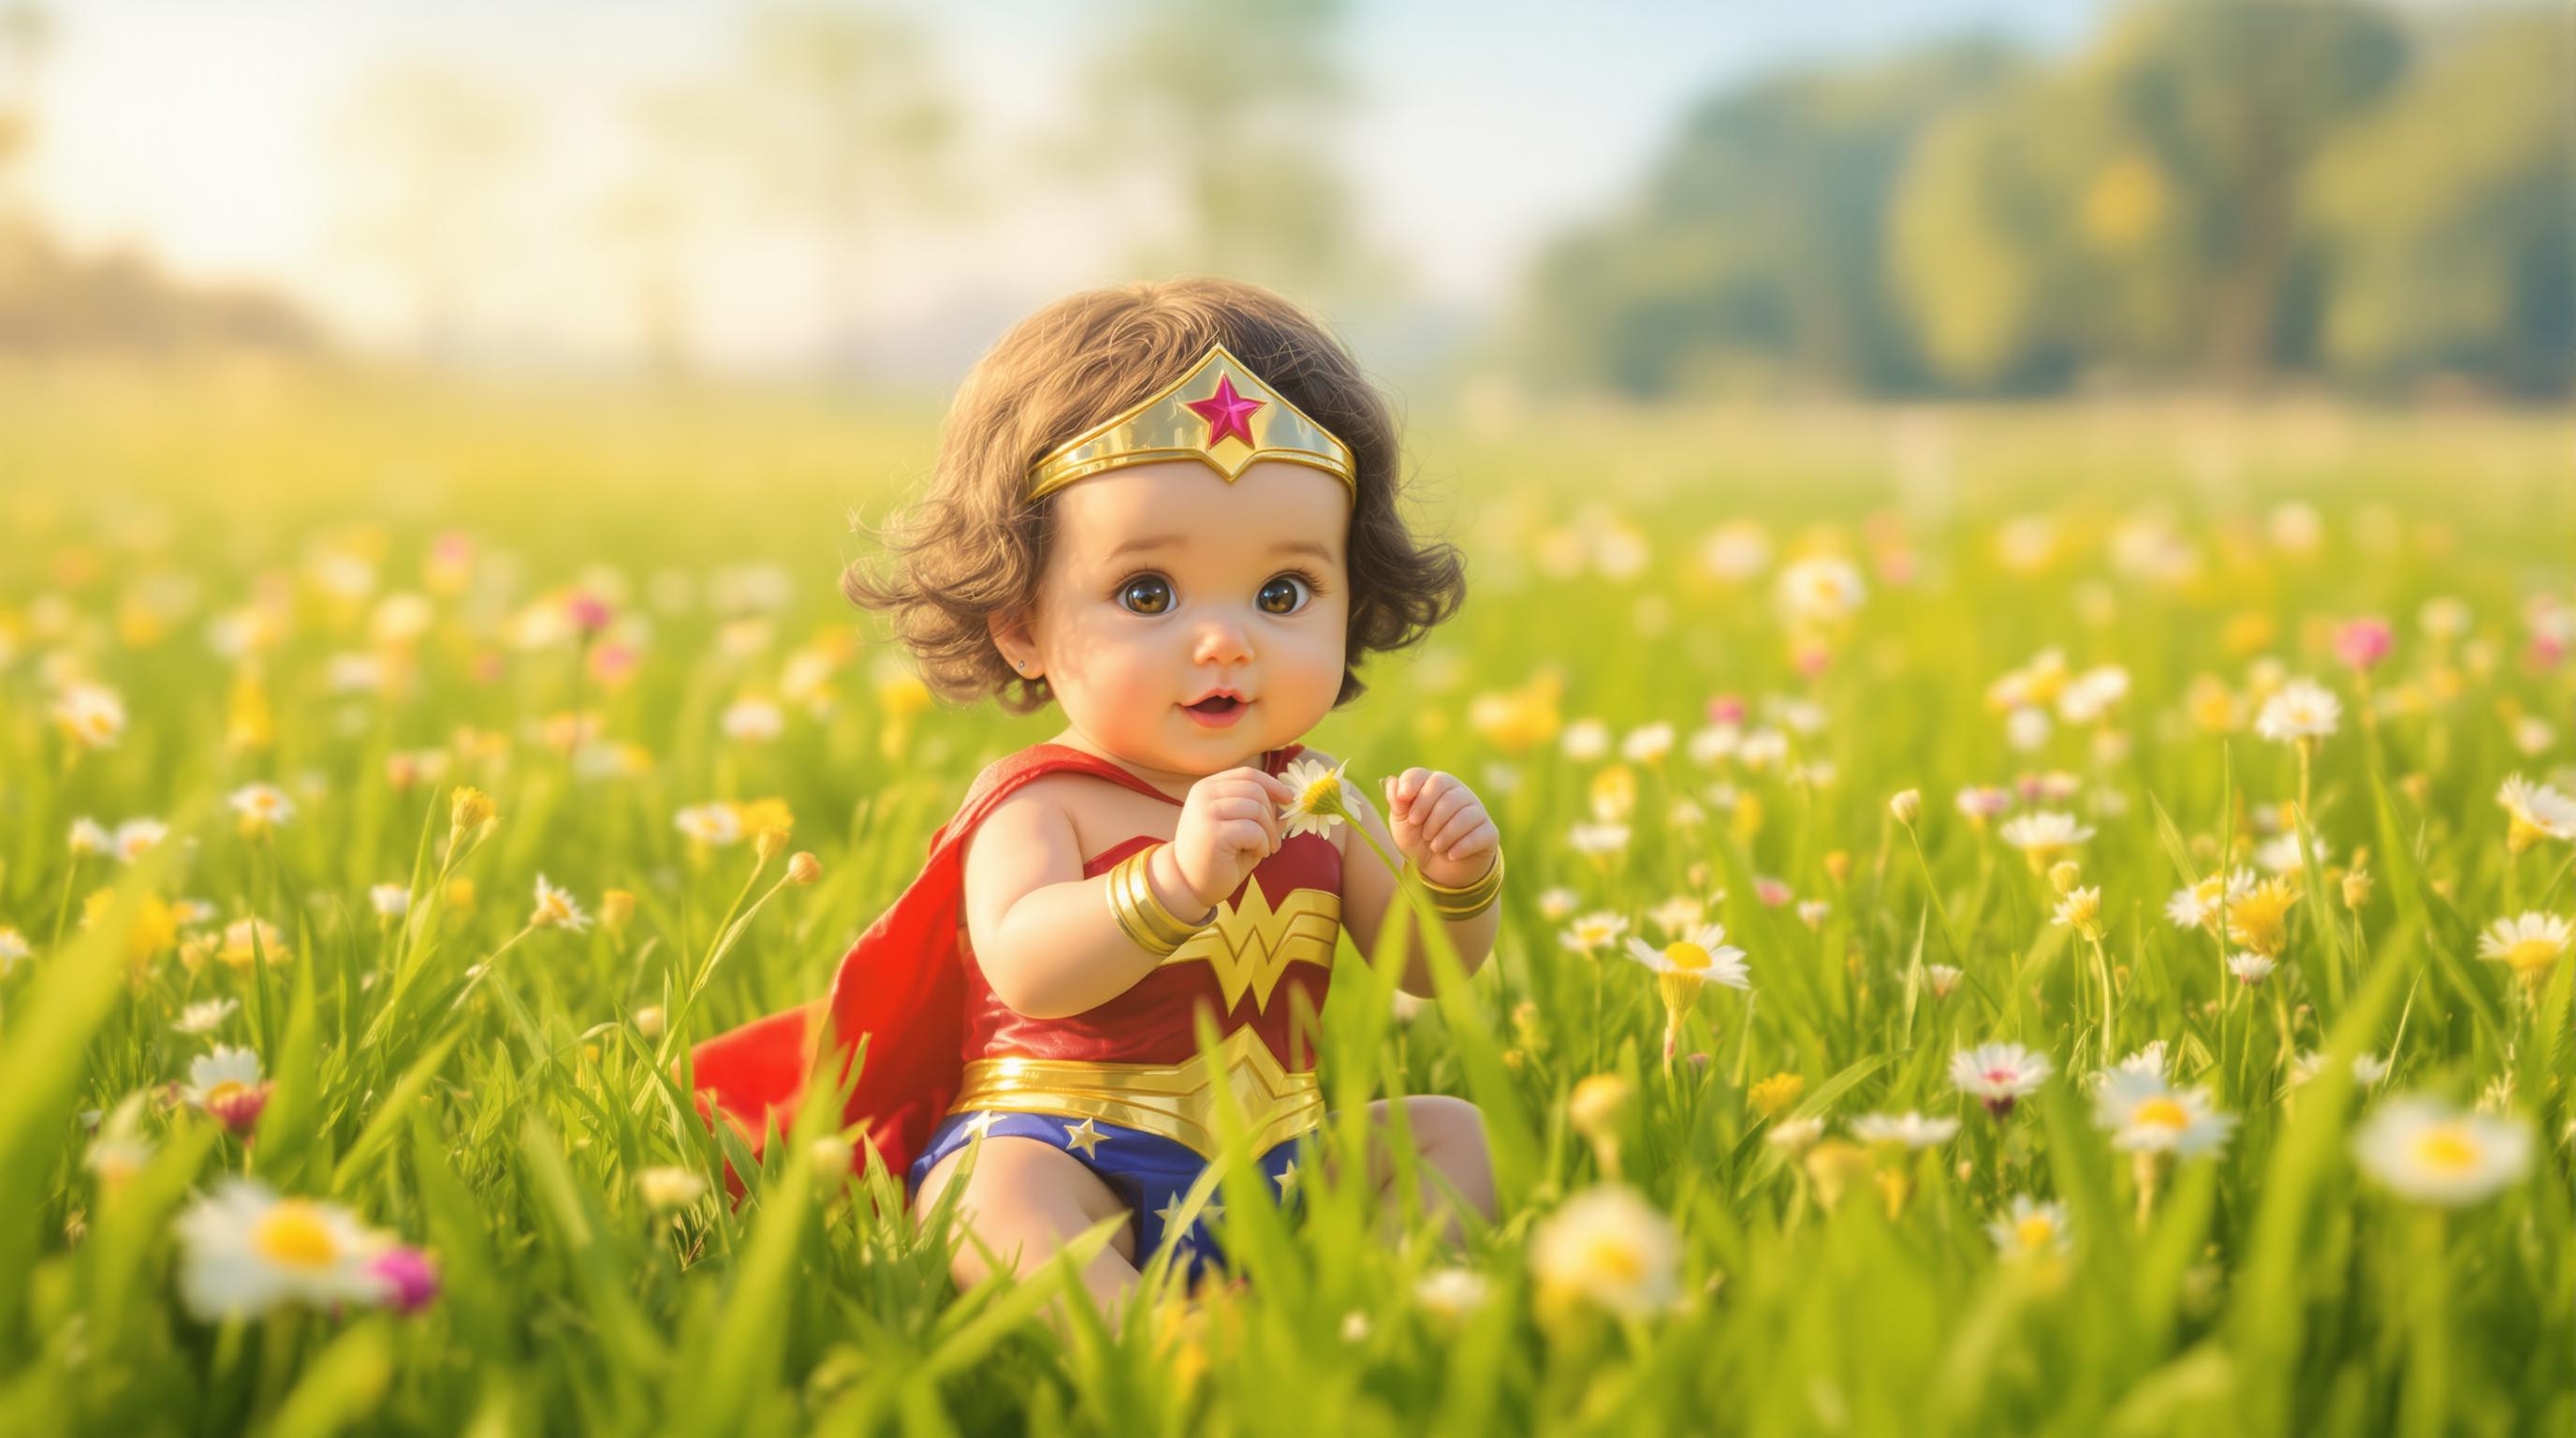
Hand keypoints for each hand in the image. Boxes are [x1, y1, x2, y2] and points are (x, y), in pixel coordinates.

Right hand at [1162, 766, 1297, 917]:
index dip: (1273, 785)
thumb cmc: (1217, 857)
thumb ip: (1262, 815)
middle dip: (1272, 815)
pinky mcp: (1213, 832)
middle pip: (1255, 790)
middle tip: (1275, 840)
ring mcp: (1205, 812)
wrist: (1187, 885)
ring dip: (1269, 832)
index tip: (1289, 799)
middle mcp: (1204, 794)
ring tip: (1266, 849)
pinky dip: (1262, 843)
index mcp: (1208, 788)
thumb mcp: (1242, 830)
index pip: (1248, 775)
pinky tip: (1257, 854)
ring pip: (1256, 809)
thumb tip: (1288, 803)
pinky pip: (1253, 830)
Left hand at [1382, 768, 1498, 887]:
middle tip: (1424, 834)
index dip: (1411, 786)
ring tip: (1435, 847)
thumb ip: (1397, 803)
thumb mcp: (1402, 823)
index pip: (1423, 775)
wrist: (1439, 868)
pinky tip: (1450, 855)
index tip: (1404, 799)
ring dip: (1444, 834)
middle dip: (1431, 817)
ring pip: (1463, 815)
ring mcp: (1476, 810)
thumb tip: (1392, 782)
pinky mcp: (1488, 831)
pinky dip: (1462, 846)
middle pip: (1445, 794)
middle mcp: (1458, 792)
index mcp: (1434, 786)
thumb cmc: (1419, 839)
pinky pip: (1479, 834)